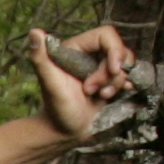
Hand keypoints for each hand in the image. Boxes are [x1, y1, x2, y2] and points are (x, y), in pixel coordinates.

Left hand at [27, 23, 142, 138]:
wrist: (66, 131)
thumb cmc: (56, 108)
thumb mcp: (49, 82)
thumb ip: (40, 57)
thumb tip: (34, 31)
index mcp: (77, 48)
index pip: (106, 35)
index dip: (114, 50)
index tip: (113, 70)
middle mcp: (92, 55)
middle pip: (119, 51)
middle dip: (112, 73)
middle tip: (93, 90)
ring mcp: (103, 69)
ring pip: (126, 65)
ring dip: (117, 82)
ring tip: (101, 96)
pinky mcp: (112, 82)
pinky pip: (129, 76)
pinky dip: (126, 86)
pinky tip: (112, 96)